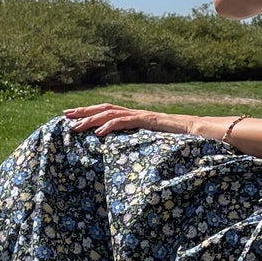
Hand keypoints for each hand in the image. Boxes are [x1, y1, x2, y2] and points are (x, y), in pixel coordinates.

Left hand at [64, 104, 194, 137]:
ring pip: (111, 113)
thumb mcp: (152, 141)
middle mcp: (135, 113)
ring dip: (91, 119)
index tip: (72, 117)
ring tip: (76, 125)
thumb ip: (138, 142)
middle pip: (104, 108)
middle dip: (83, 111)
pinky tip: (99, 133)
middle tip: (65, 115)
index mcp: (134, 117)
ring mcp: (141, 115)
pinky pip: (126, 122)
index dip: (89, 112)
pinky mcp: (148, 121)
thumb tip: (123, 152)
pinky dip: (110, 126)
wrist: (197, 132)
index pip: (107, 111)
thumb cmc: (177, 138)